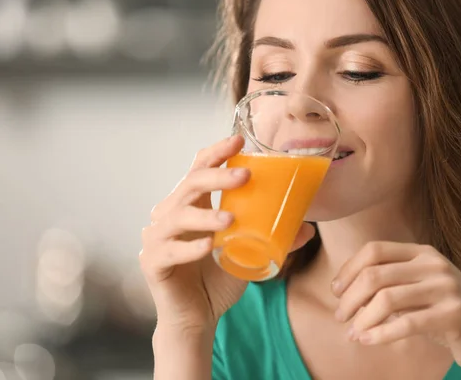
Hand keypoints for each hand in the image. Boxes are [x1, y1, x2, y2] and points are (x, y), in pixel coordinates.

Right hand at [140, 135, 314, 334]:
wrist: (196, 319)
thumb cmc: (218, 281)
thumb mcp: (249, 256)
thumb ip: (273, 241)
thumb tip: (308, 228)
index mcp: (191, 207)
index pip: (198, 169)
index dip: (216, 152)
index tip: (238, 140)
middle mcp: (170, 216)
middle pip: (189, 185)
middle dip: (217, 176)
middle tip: (245, 176)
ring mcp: (157, 238)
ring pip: (177, 215)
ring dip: (204, 215)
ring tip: (230, 219)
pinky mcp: (152, 263)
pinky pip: (168, 250)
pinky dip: (189, 248)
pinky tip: (207, 247)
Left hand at [332, 242, 460, 371]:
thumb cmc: (443, 310)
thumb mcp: (418, 287)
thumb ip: (389, 282)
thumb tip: (344, 291)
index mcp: (422, 253)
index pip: (374, 250)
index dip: (349, 270)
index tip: (336, 291)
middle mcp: (434, 265)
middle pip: (375, 274)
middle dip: (350, 297)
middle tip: (340, 317)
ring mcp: (446, 288)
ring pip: (387, 299)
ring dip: (362, 318)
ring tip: (352, 332)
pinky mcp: (454, 315)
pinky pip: (406, 324)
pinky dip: (380, 333)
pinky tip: (366, 340)